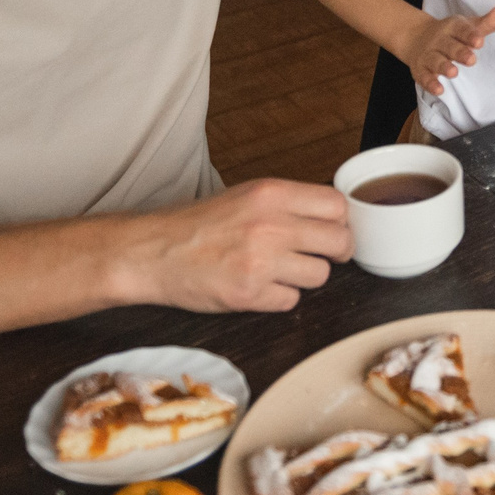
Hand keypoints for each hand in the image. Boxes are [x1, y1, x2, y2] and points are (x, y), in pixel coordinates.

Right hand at [127, 177, 353, 313]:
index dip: (341, 222)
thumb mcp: (246, 195)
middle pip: (339, 242)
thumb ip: (288, 203)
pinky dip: (280, 297)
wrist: (153, 251)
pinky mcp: (249, 294)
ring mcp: (261, 261)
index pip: (337, 206)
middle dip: (335, 253)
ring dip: (305, 277)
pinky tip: (260, 286)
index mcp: (272, 194)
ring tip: (279, 270)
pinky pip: (291, 300)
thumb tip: (331, 217)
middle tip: (320, 256)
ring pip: (320, 276)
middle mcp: (271, 225)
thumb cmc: (197, 224)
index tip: (334, 231)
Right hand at [408, 3, 494, 96]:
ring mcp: (429, 55)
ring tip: (454, 73)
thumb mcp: (469, 26)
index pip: (461, 30)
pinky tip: (439, 90)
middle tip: (471, 60)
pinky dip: (431, 83)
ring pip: (436, 61)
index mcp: (453, 28)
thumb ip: (489, 22)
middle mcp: (440, 40)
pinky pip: (424, 77)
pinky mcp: (421, 70)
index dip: (470, 35)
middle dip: (459, 53)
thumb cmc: (452, 34)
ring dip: (444, 67)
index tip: (480, 41)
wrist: (416, 37)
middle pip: (449, 46)